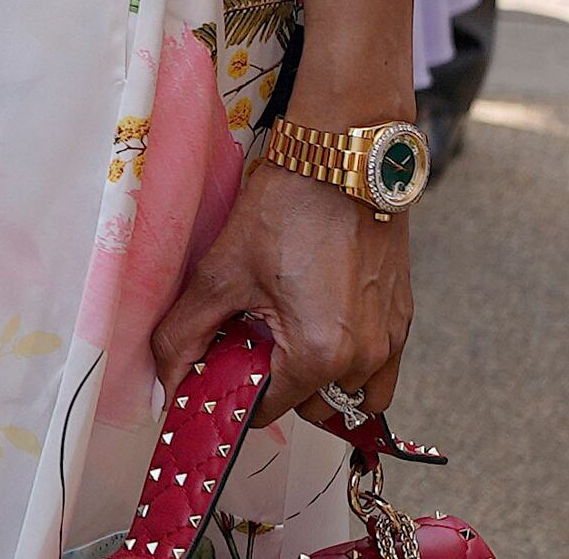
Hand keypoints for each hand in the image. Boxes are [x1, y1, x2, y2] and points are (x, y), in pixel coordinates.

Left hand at [151, 154, 408, 432]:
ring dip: (318, 379)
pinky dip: (351, 363)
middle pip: (310, 406)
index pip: (267, 412)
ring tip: (289, 331)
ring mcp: (390, 338)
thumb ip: (184, 334)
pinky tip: (322, 322)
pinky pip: (379, 368)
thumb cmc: (287, 206)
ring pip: (348, 392)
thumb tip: (166, 380)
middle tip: (253, 339)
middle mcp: (364, 357)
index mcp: (320, 355)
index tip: (220, 369)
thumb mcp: (221, 271)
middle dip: (278, 385)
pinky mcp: (402, 315)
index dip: (236, 395)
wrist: (342, 155)